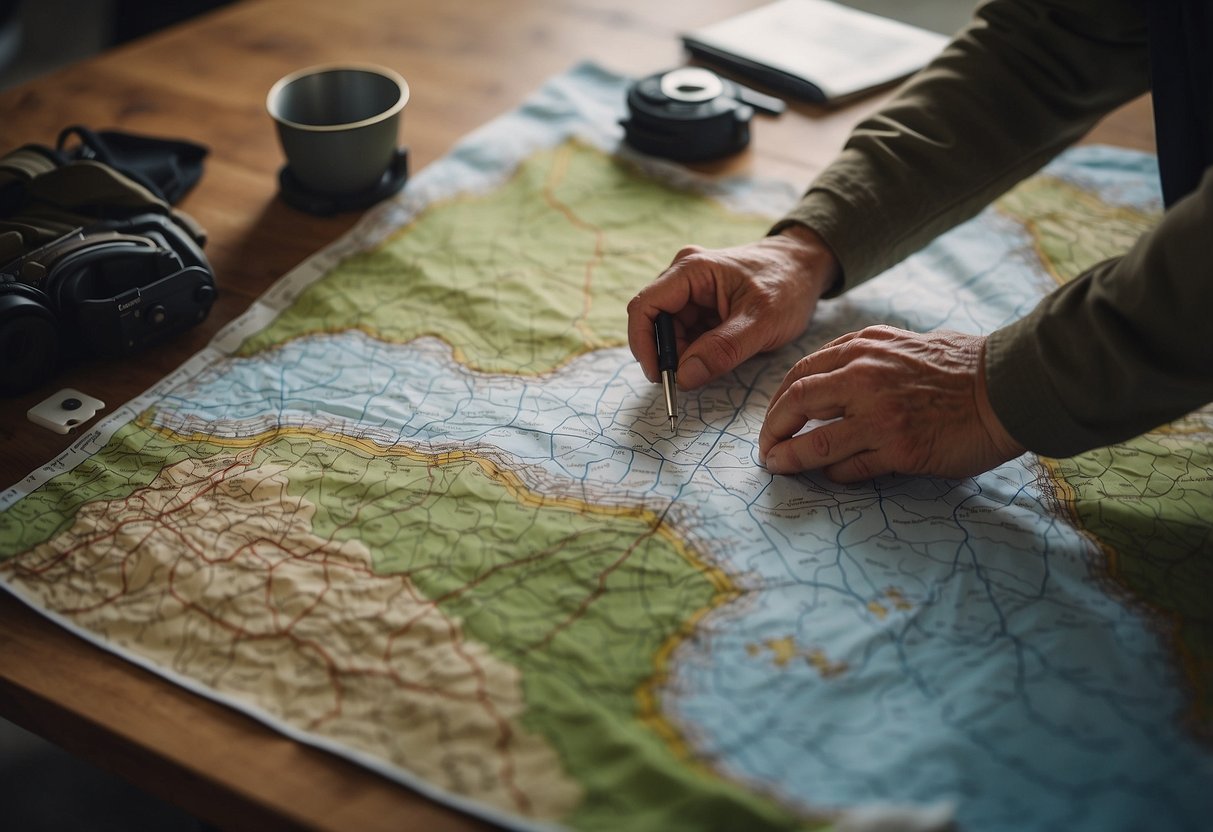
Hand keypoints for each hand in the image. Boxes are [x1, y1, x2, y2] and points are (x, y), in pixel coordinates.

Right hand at [626, 225, 839, 388]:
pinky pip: (685, 333)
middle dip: (668, 354)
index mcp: (691, 270)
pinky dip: (695, 351)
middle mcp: (683, 275)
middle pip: (655, 322)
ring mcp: (690, 289)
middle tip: (689, 380)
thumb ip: (722, 350)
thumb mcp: (762, 322)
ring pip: (670, 332)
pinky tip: (717, 355)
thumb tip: (684, 377)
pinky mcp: (699, 304)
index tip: (658, 376)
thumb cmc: (788, 285)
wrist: (807, 268)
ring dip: (683, 355)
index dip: (643, 344)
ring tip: (714, 364)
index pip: (645, 306)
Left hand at [758, 326, 1025, 481]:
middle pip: (796, 404)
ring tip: (779, 467)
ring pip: (815, 443)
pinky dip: (833, 474)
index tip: (775, 419)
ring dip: (790, 459)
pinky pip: (849, 467)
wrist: (1010, 386)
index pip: (801, 373)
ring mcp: (879, 414)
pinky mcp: (898, 447)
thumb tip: (829, 383)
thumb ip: (866, 357)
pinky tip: (830, 476)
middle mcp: (864, 376)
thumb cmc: (964, 367)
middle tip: (767, 449)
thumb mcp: (904, 344)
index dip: (780, 401)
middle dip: (773, 430)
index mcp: (864, 347)